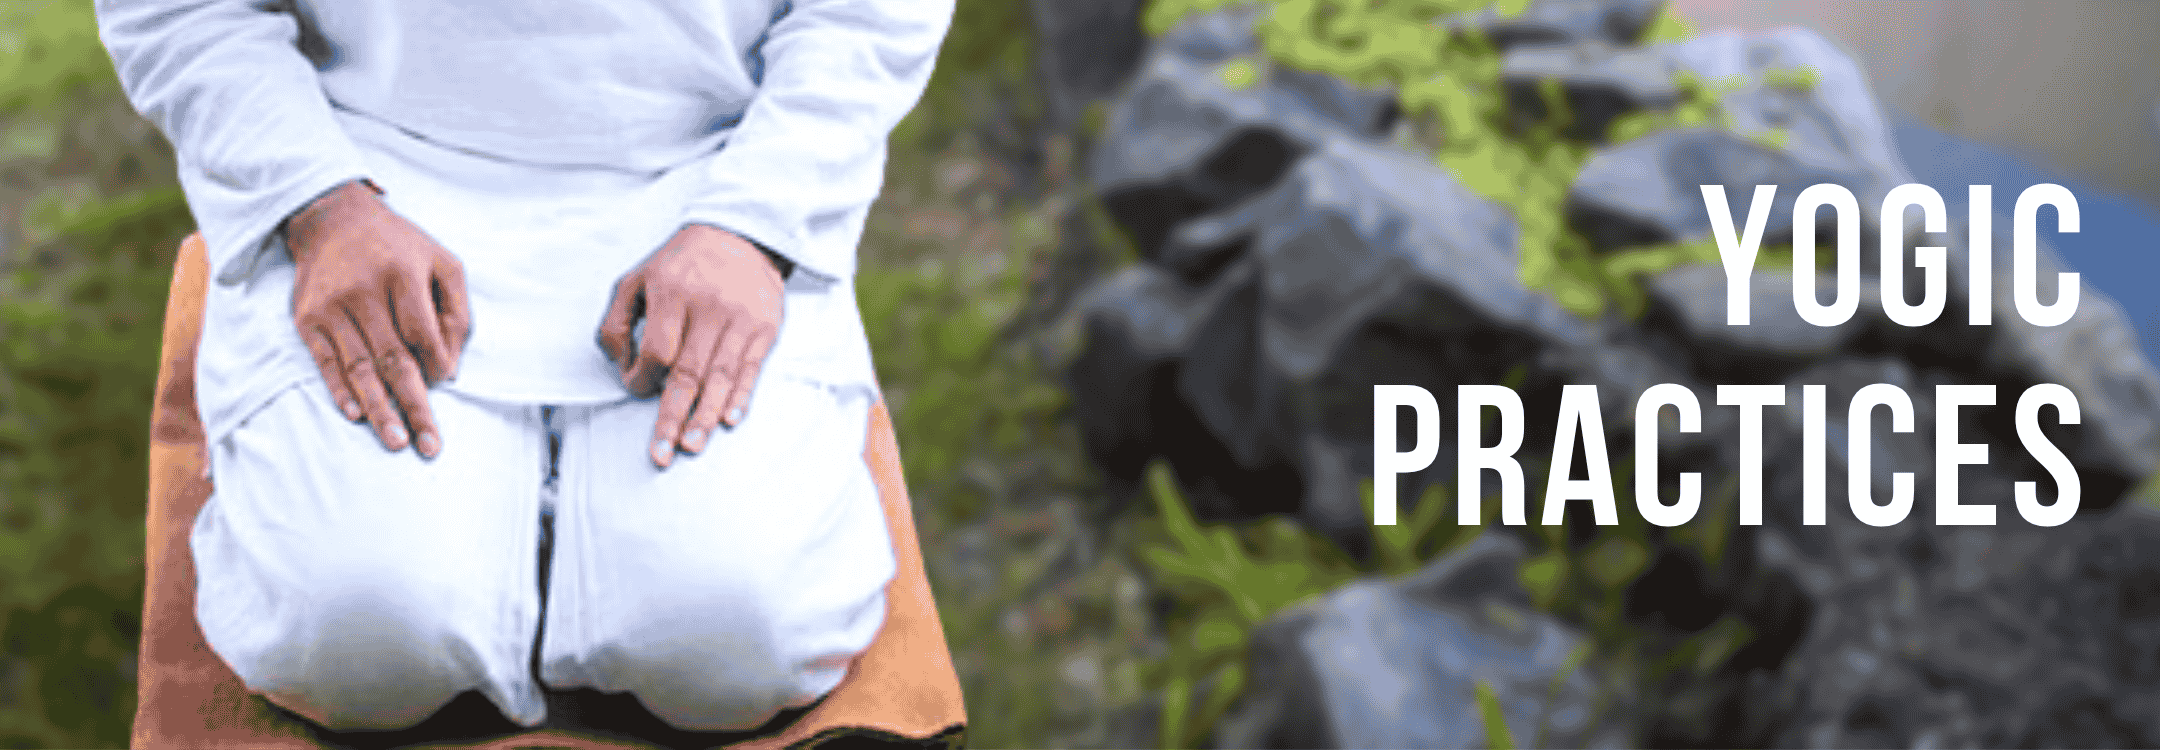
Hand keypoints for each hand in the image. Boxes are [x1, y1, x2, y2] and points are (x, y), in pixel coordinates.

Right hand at [286, 180, 471, 458]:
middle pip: (393, 358)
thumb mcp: (442, 263)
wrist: (333, 219)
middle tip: (429, 445)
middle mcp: (364, 291)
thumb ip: (456, 313)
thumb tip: (450, 370)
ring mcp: (332, 306)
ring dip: (378, 409)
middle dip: (413, 405)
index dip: (436, 363)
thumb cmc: (400, 247)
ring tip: (395, 442)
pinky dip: (339, 390)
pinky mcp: (307, 318)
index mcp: (402, 274)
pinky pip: (325, 361)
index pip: (422, 333)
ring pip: (359, 367)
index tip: (445, 382)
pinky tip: (355, 415)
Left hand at [598, 224, 784, 468]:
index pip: (657, 351)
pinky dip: (741, 396)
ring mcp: (740, 318)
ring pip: (721, 376)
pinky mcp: (765, 326)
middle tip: (663, 453)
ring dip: (705, 416)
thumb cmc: (680, 265)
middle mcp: (709, 306)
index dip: (643, 379)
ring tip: (692, 446)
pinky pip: (751, 369)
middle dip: (673, 417)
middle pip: (689, 372)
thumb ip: (617, 321)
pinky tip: (728, 420)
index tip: (637, 388)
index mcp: (672, 292)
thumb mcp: (636, 279)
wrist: (739, 234)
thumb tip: (620, 365)